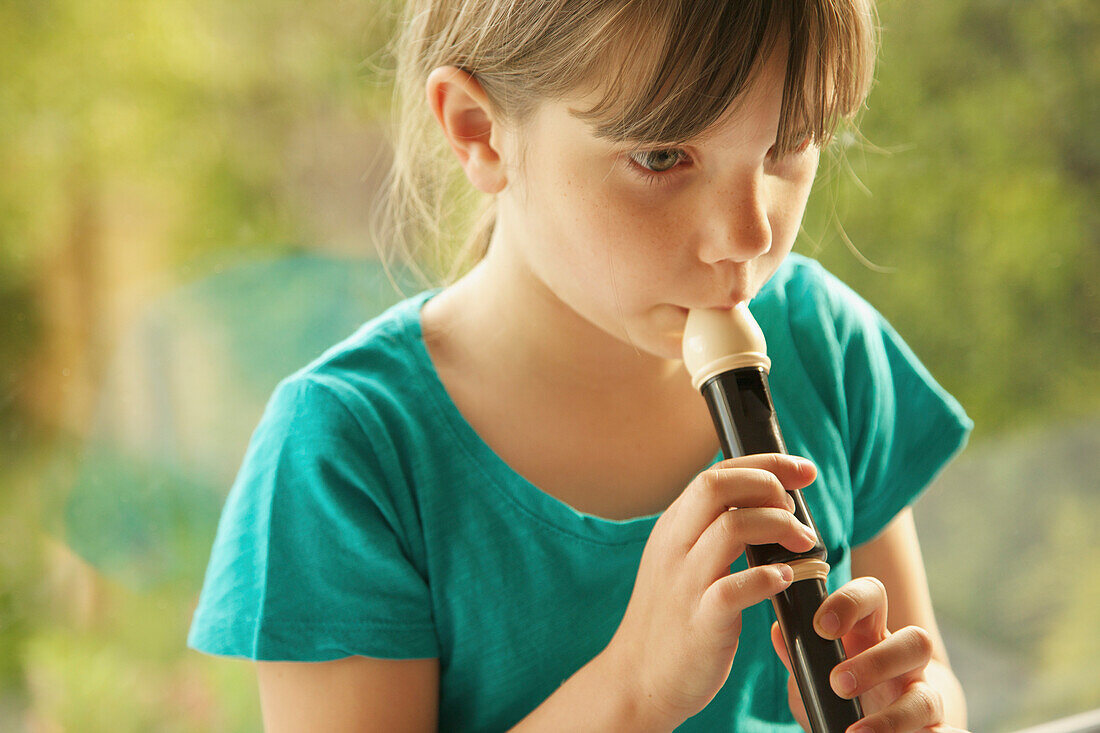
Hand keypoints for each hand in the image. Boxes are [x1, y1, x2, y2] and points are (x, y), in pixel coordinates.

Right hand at [602, 454, 818, 728]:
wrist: (637, 679)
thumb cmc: (672, 620)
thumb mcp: (680, 562)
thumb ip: (709, 531)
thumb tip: (764, 505)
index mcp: (673, 528)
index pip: (717, 473)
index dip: (766, 464)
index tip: (804, 472)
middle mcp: (674, 547)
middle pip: (718, 486)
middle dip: (769, 485)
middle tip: (799, 510)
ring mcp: (685, 583)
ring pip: (731, 527)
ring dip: (779, 526)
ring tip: (804, 545)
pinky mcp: (699, 622)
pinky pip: (735, 588)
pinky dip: (769, 578)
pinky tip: (787, 581)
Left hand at [770, 576, 968, 732]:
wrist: (879, 725)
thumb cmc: (842, 689)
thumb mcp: (816, 672)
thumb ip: (800, 656)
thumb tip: (780, 631)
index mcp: (871, 635)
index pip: (874, 597)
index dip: (851, 602)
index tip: (821, 626)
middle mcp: (904, 662)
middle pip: (914, 641)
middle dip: (876, 662)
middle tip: (837, 683)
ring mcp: (922, 697)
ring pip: (928, 697)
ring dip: (893, 717)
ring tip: (857, 732)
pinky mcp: (933, 730)